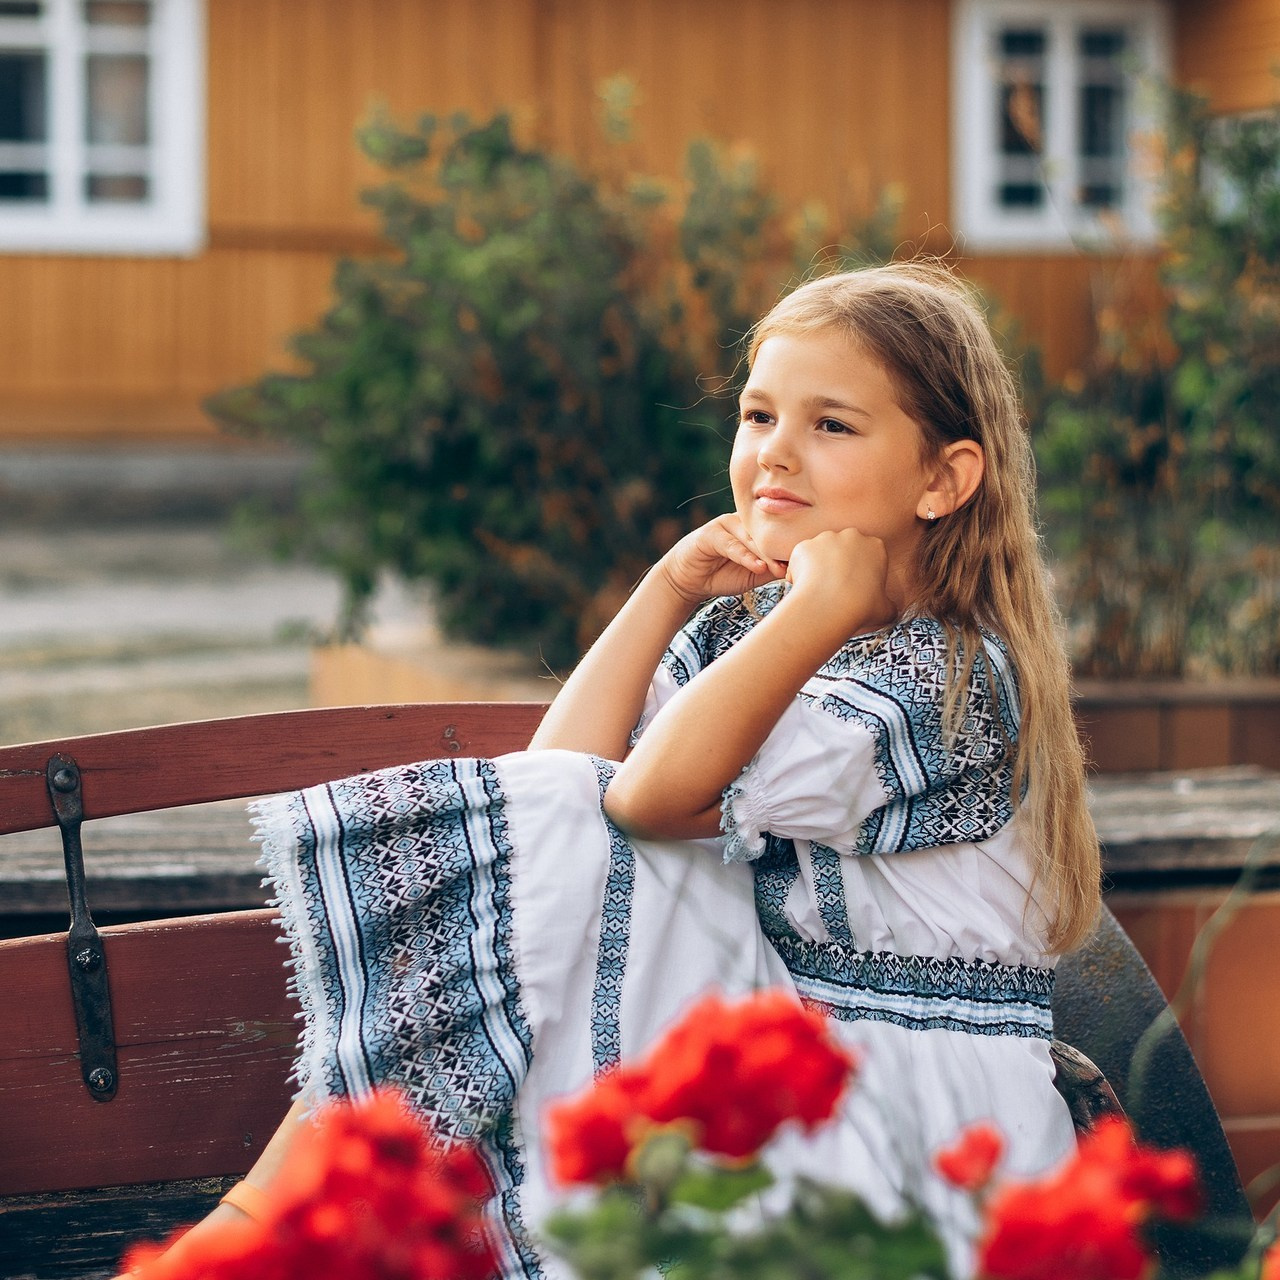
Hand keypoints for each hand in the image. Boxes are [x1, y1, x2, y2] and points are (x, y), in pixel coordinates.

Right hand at [657, 515, 786, 605]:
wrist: (689, 581)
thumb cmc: (723, 575)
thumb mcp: (754, 573)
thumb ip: (773, 568)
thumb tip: (799, 569)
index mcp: (755, 529)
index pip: (777, 533)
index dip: (791, 546)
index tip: (810, 560)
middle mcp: (742, 522)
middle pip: (767, 534)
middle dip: (781, 551)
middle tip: (797, 566)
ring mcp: (725, 525)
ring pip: (750, 538)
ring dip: (765, 554)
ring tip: (778, 569)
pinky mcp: (710, 534)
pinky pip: (731, 545)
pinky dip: (745, 557)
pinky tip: (757, 567)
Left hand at [784, 528, 897, 637]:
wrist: (829, 606)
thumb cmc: (861, 608)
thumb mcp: (886, 609)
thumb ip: (889, 605)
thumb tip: (891, 610)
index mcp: (875, 546)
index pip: (868, 554)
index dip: (861, 571)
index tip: (856, 587)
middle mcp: (851, 535)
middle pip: (843, 548)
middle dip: (839, 563)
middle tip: (835, 588)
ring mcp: (825, 538)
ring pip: (820, 551)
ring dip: (818, 567)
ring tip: (819, 591)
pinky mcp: (803, 546)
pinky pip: (800, 559)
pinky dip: (799, 572)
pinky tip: (804, 588)